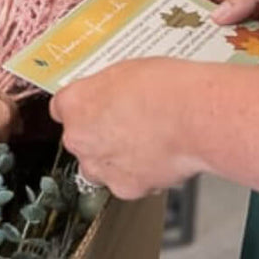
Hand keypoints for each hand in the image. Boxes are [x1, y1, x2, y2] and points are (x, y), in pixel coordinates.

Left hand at [51, 59, 199, 199]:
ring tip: (148, 144)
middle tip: (130, 126)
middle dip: (101, 137)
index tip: (97, 109)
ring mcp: (99, 166)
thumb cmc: (168, 88)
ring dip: (117, 160)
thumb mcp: (127, 71)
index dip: (85, 110)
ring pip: (100, 168)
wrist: (195, 117)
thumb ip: (108, 89)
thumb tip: (112, 95)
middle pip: (81, 141)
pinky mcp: (123, 187)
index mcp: (74, 103)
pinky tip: (159, 159)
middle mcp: (79, 138)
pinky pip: (127, 183)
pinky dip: (141, 176)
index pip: (63, 109)